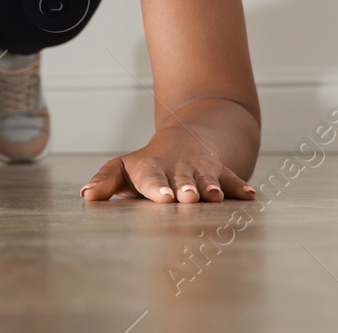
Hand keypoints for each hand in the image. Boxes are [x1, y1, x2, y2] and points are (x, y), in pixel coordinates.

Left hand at [79, 125, 256, 203]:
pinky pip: (232, 179)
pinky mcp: (220, 173)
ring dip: (211, 187)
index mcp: (150, 169)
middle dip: (185, 187)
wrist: (183, 140)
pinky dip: (241, 187)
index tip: (163, 198)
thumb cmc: (146, 165)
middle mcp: (176, 168)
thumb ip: (105, 182)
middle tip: (187, 197)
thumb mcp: (122, 169)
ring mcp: (200, 170)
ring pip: (207, 179)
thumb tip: (85, 196)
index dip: (157, 187)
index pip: (151, 178)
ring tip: (216, 197)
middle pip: (181, 178)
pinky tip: (251, 197)